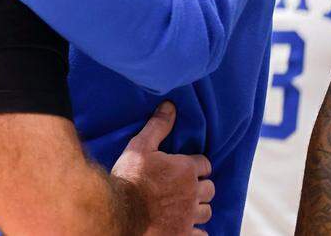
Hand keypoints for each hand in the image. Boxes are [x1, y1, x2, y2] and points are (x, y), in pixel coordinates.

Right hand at [111, 102, 212, 234]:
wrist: (121, 210)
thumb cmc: (130, 176)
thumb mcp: (140, 145)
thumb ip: (158, 126)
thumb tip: (170, 106)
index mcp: (186, 169)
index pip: (205, 164)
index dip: (196, 164)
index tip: (186, 166)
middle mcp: (193, 193)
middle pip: (210, 189)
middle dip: (201, 186)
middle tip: (186, 185)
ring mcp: (189, 216)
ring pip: (206, 211)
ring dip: (199, 207)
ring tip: (187, 204)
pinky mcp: (183, 234)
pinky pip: (201, 234)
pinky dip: (197, 230)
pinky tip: (187, 226)